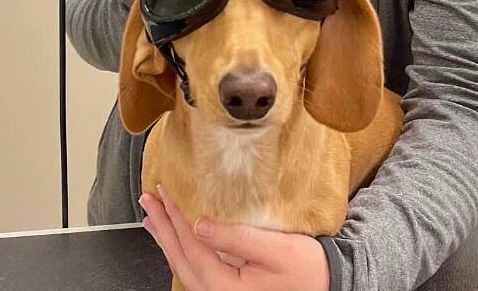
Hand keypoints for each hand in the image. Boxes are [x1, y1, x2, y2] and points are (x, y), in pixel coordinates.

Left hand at [140, 186, 329, 290]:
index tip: (164, 196)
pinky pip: (195, 268)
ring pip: (184, 266)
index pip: (192, 249)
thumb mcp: (276, 249)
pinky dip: (181, 249)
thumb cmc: (308, 269)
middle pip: (181, 259)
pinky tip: (177, 239)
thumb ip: (237, 238)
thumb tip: (200, 225)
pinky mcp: (229, 289)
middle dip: (162, 228)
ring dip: (168, 238)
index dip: (175, 220)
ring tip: (153, 218)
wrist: (329, 285)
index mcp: (227, 288)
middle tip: (149, 201)